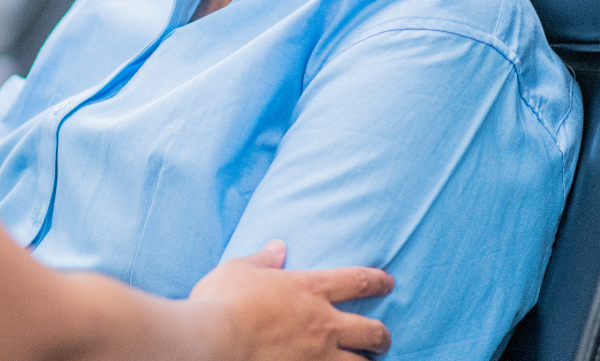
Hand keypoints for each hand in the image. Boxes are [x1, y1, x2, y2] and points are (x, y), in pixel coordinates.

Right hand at [189, 241, 392, 360]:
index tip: (388, 282)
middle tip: (382, 338)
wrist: (211, 342)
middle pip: (372, 331)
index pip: (357, 281)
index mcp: (309, 289)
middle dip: (382, 336)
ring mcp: (317, 356)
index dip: (377, 282)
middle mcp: (323, 323)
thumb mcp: (238, 269)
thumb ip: (262, 260)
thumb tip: (277, 248)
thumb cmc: (221, 302)